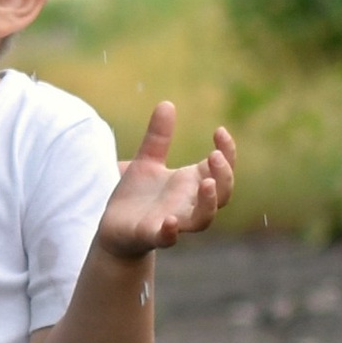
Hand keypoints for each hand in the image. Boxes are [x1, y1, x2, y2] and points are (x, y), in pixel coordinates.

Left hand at [97, 102, 234, 258]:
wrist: (113, 228)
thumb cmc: (136, 196)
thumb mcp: (146, 161)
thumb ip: (158, 137)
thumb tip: (167, 103)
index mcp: (191, 184)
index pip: (222, 169)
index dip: (228, 151)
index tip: (219, 130)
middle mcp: (188, 204)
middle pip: (222, 194)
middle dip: (224, 175)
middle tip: (214, 154)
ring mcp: (173, 221)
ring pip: (203, 219)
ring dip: (209, 203)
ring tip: (206, 182)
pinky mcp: (152, 236)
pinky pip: (167, 239)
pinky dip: (171, 232)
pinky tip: (170, 221)